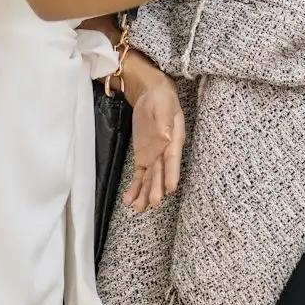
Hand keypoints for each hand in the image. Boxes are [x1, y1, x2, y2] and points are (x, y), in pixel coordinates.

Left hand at [121, 57, 183, 211]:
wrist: (152, 95)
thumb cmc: (162, 98)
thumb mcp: (164, 106)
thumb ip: (164, 121)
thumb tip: (167, 136)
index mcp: (174, 140)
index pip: (173, 159)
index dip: (172, 174)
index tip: (171, 189)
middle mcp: (165, 152)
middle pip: (160, 173)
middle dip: (157, 189)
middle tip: (153, 204)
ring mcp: (153, 156)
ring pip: (150, 179)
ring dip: (145, 193)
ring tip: (138, 209)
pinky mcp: (143, 157)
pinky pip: (139, 175)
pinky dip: (135, 187)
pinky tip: (129, 200)